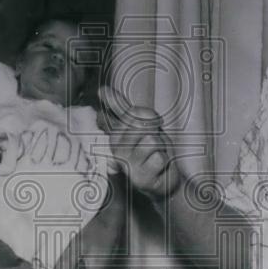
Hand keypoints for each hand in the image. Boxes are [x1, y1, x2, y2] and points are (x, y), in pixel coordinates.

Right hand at [98, 86, 181, 200]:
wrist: (166, 178)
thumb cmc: (153, 150)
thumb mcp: (140, 124)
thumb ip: (121, 107)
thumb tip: (101, 90)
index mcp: (115, 134)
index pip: (135, 113)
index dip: (150, 119)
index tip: (150, 130)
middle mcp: (116, 148)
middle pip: (144, 125)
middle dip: (156, 133)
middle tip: (154, 146)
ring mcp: (126, 164)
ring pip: (151, 140)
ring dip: (161, 148)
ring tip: (155, 157)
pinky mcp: (139, 178)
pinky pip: (159, 157)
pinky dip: (164, 162)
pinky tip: (158, 170)